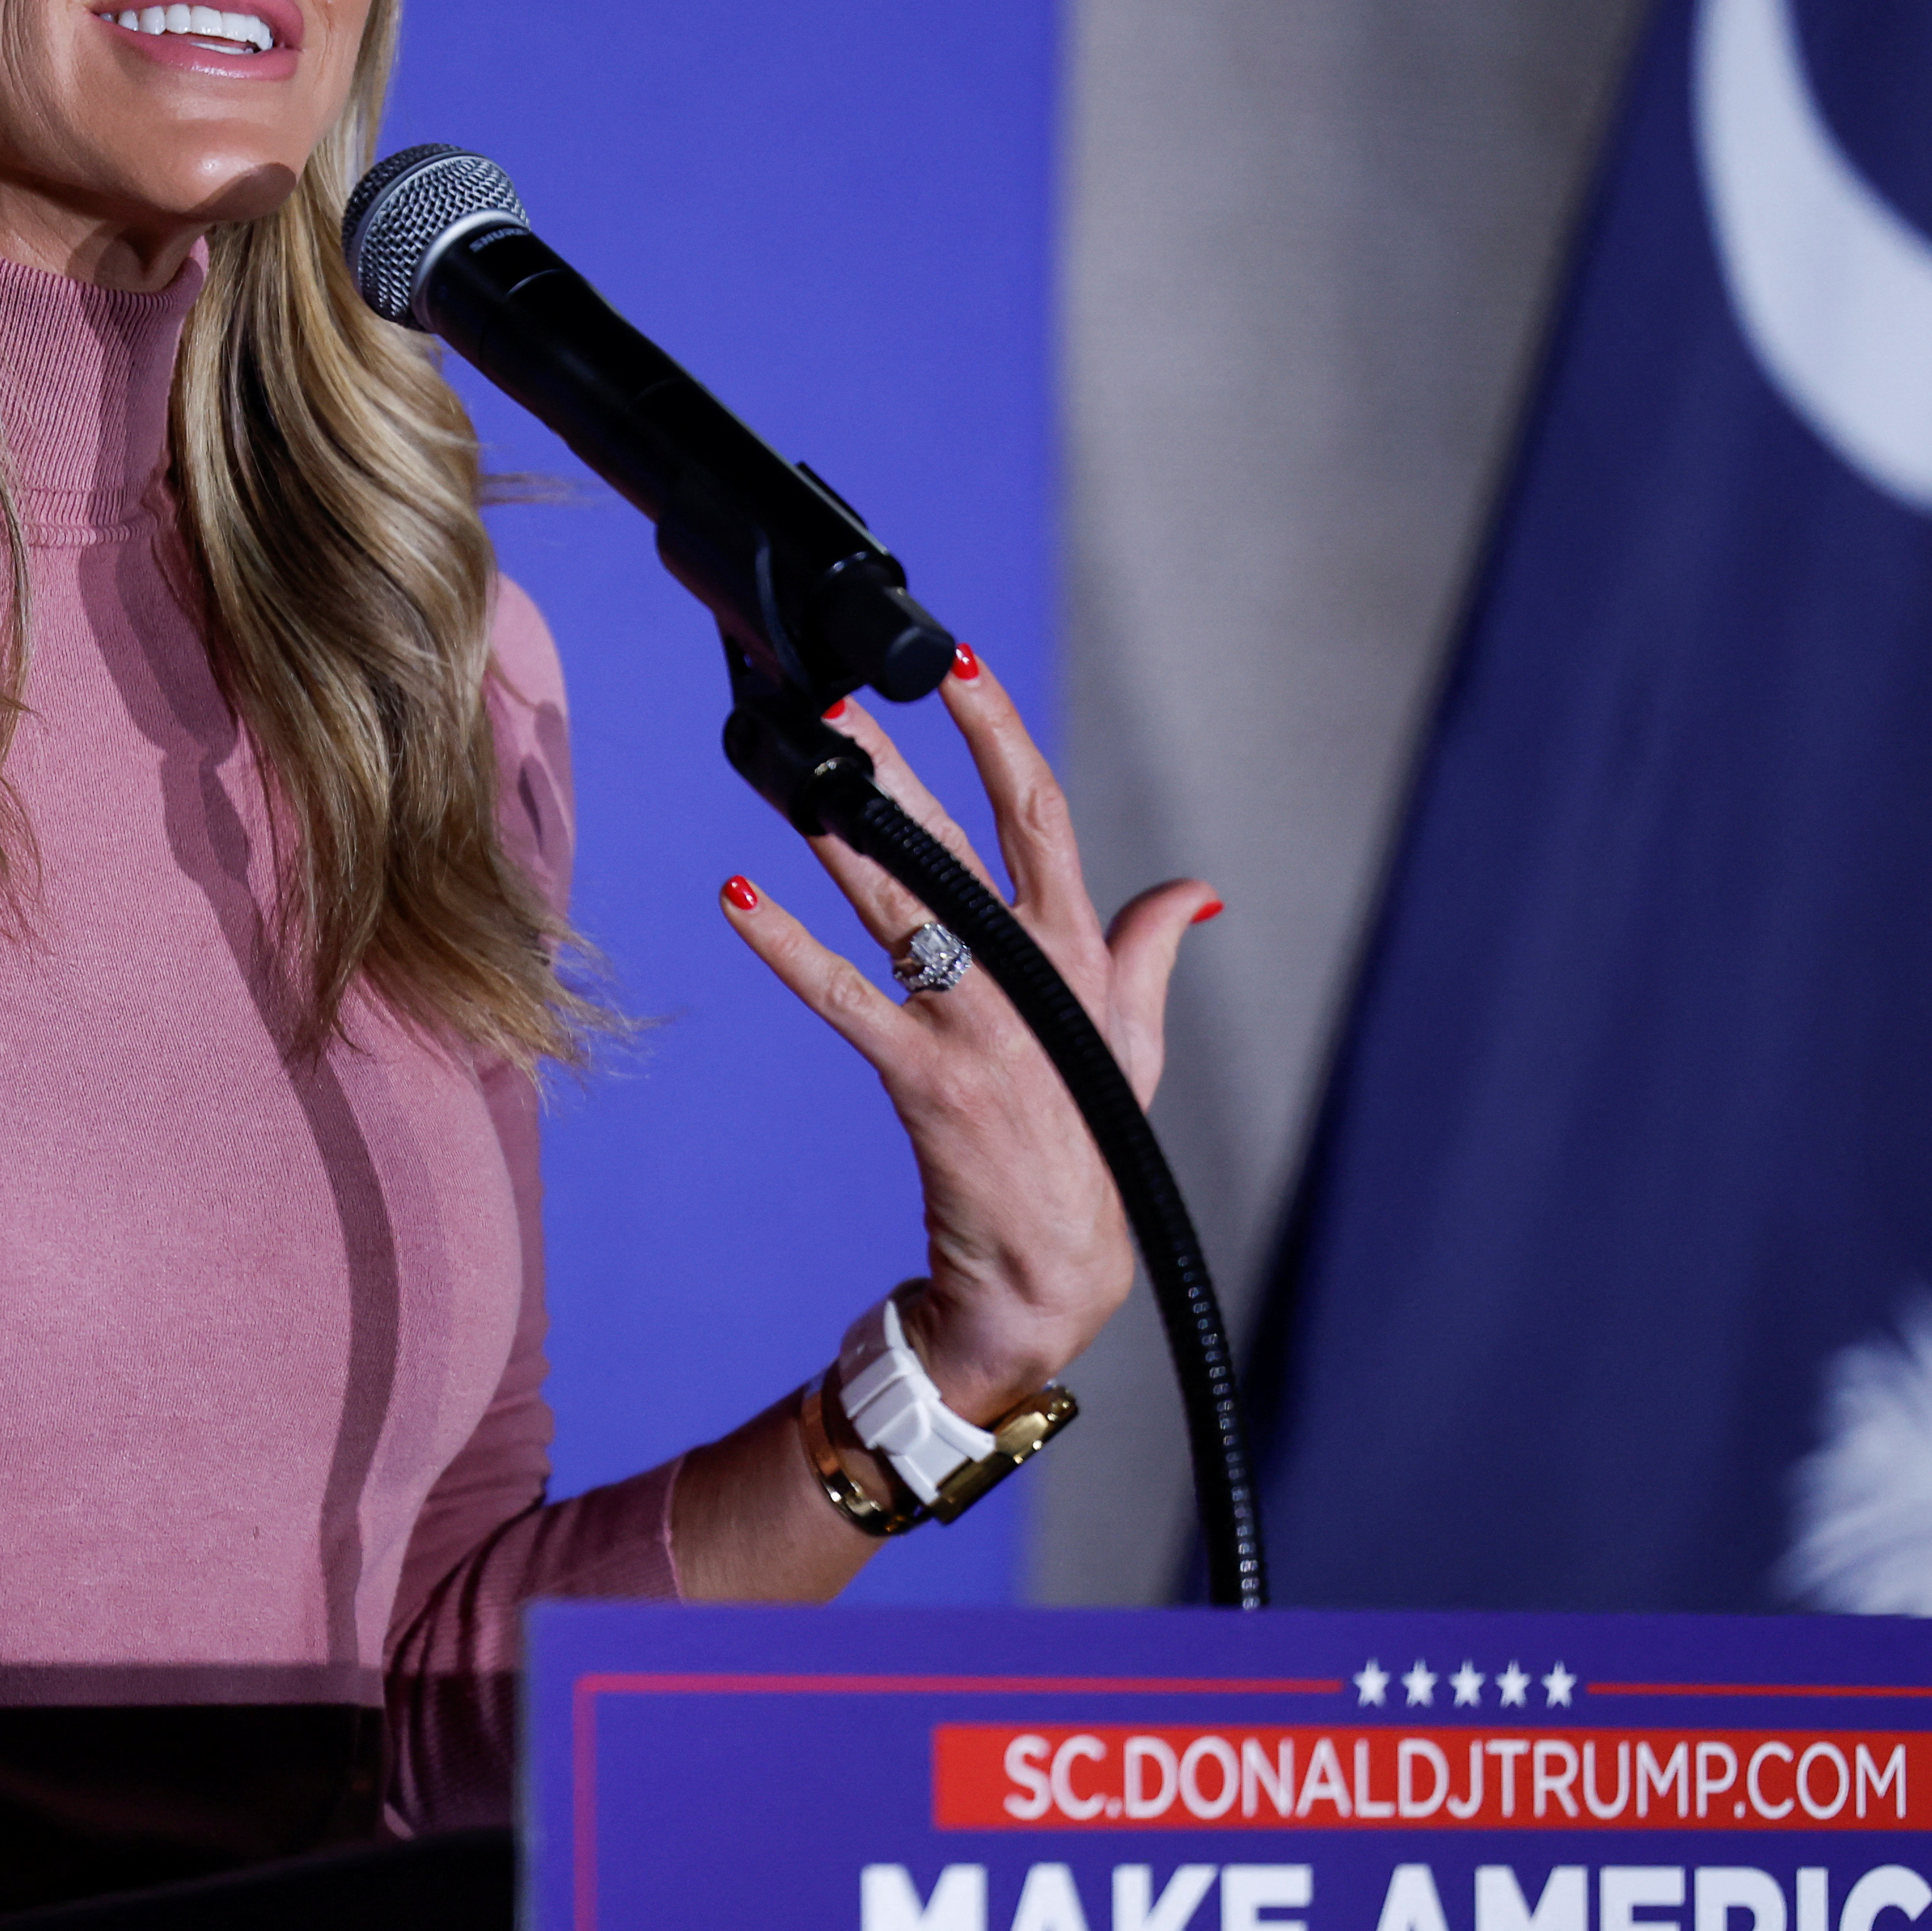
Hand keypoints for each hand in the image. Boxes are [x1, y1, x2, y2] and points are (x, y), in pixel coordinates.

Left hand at [722, 649, 1216, 1424]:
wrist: (1056, 1266)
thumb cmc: (1092, 1139)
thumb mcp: (1136, 1041)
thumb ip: (1151, 951)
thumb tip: (1195, 889)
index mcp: (1075, 951)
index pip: (1039, 812)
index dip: (998, 732)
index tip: (957, 664)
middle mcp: (1025, 973)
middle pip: (947, 839)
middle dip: (887, 762)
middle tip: (829, 695)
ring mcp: (972, 1023)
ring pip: (891, 900)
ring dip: (833, 829)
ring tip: (784, 763)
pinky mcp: (920, 1076)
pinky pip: (839, 995)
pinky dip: (784, 945)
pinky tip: (736, 895)